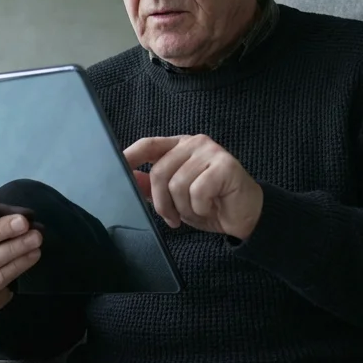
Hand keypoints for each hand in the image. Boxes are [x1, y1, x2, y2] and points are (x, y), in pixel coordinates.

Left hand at [123, 135, 262, 240]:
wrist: (246, 216)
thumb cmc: (212, 204)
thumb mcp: (175, 198)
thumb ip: (153, 187)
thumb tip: (130, 179)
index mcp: (180, 147)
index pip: (148, 145)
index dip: (130, 156)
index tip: (117, 170)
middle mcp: (194, 143)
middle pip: (159, 171)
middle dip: (162, 203)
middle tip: (173, 218)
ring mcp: (211, 152)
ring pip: (177, 184)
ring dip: (184, 208)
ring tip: (196, 211)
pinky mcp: (225, 165)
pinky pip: (198, 190)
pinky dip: (200, 207)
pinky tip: (210, 207)